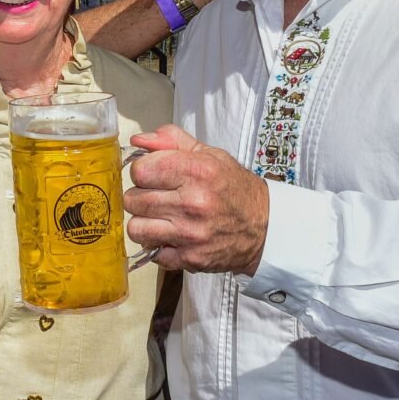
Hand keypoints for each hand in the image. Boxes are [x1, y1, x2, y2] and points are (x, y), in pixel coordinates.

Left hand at [123, 124, 269, 275]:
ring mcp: (191, 234)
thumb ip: (171, 141)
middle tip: (156, 197)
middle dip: (140, 196)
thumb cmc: (234, 189)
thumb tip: (138, 141)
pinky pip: (151, 252)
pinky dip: (157, 245)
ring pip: (136, 228)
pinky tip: (170, 236)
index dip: (142, 172)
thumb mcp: (209, 155)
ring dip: (143, 223)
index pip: (140, 171)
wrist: (264, 227)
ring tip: (159, 218)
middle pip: (133, 199)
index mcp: (198, 171)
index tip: (152, 175)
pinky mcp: (190, 258)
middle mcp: (193, 202)